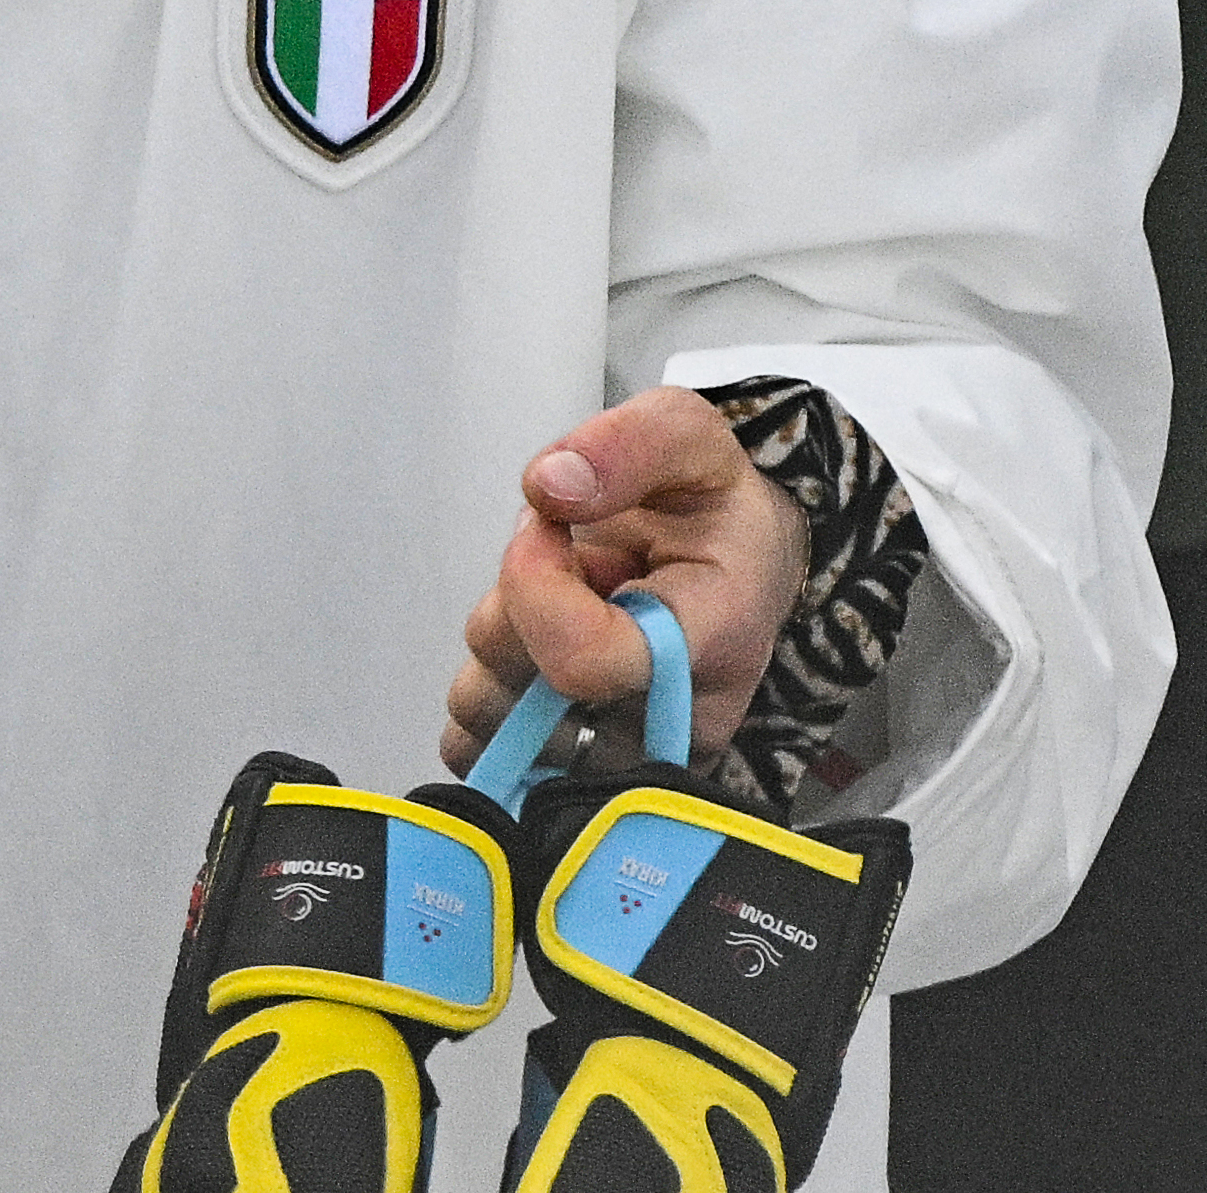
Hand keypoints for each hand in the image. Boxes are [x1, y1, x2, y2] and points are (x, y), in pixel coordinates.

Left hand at [442, 387, 809, 774]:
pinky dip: (485, 692)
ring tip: (558, 604)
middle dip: (515, 609)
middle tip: (565, 562)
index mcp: (714, 636)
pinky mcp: (576, 773)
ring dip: (497, 646)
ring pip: (489, 716)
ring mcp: (623, 757)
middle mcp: (674, 721)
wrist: (731, 561)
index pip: (586, 661)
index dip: (534, 588)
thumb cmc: (707, 503)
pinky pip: (475, 748)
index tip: (546, 527)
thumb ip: (625, 447)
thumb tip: (548, 487)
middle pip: (525, 693)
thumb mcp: (686, 434)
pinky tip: (533, 651)